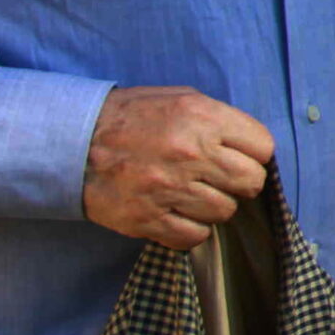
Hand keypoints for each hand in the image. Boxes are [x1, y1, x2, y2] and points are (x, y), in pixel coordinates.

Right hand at [82, 86, 274, 248]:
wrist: (72, 141)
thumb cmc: (132, 117)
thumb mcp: (179, 99)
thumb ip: (219, 119)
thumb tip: (252, 146)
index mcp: (203, 118)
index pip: (263, 147)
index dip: (254, 154)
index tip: (241, 157)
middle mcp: (191, 154)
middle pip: (251, 182)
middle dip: (241, 182)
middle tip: (220, 179)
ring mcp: (169, 189)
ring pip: (225, 212)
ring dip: (213, 206)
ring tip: (191, 193)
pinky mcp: (148, 219)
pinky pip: (194, 236)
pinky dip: (190, 229)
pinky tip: (176, 213)